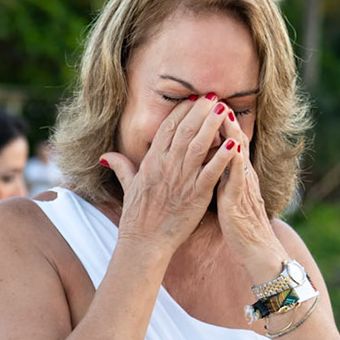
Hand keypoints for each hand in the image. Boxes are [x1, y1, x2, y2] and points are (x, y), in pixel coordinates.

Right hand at [104, 96, 241, 255]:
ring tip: (224, 110)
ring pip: (198, 146)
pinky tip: (233, 144)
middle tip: (213, 96)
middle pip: (184, 130)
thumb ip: (121, 166)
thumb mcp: (128, 187)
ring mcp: (181, 180)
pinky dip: (222, 158)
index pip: (167, 128)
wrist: (144, 243)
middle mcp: (166, 166)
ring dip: (212, 126)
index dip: (182, 111)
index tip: (194, 99)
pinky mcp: (196, 196)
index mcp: (151, 162)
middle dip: (199, 111)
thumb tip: (106, 155)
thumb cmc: (137, 217)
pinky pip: (211, 173)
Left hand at [210, 115, 278, 280]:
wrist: (256, 250)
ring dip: (231, 131)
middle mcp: (242, 175)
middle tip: (212, 95)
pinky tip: (232, 147)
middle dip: (223, 117)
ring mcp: (243, 186)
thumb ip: (220, 178)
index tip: (203, 103)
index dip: (217, 122)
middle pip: (233, 139)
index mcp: (236, 174)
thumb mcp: (228, 196)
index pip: (226, 141)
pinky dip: (235, 161)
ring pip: (237, 153)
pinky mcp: (240, 200)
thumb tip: (209, 164)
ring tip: (222, 111)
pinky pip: (239, 177)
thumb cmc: (239, 226)